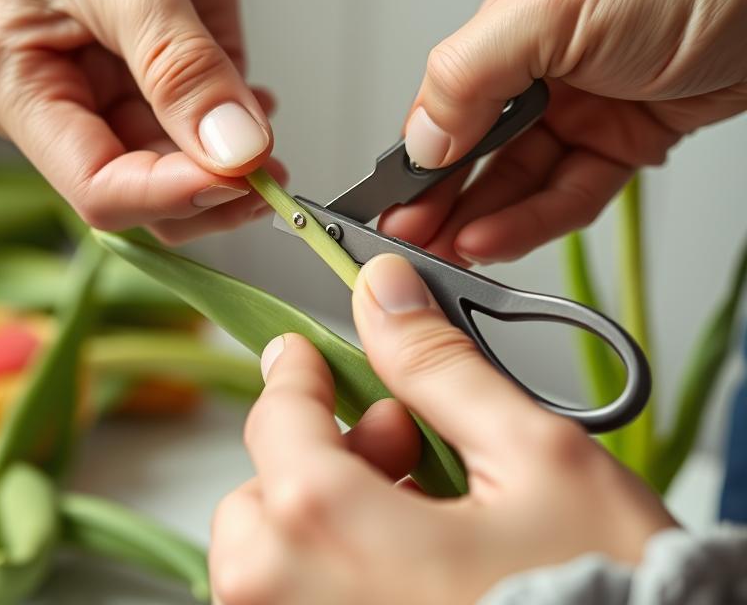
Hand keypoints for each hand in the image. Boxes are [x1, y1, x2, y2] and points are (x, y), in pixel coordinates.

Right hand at [0, 0, 282, 243]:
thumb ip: (184, 67)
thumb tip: (236, 151)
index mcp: (11, 80)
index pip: (95, 185)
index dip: (175, 194)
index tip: (247, 176)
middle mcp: (43, 103)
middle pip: (131, 195)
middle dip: (207, 190)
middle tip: (273, 171)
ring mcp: (87, 98)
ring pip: (162, 177)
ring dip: (222, 167)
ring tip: (267, 134)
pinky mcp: (127, 86)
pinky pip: (179, 138)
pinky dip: (222, 136)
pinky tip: (250, 110)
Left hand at [211, 254, 675, 604]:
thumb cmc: (604, 598)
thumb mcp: (537, 459)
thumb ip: (442, 369)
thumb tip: (386, 293)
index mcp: (329, 527)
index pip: (276, 420)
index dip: (296, 375)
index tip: (303, 356)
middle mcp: (290, 596)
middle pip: (263, 496)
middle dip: (321, 458)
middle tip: (402, 448)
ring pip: (274, 558)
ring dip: (329, 516)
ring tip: (423, 512)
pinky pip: (300, 599)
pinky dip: (338, 568)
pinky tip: (416, 565)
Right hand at [384, 0, 746, 264]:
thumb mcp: (554, 10)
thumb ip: (472, 72)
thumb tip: (419, 139)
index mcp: (508, 32)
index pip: (440, 109)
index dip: (413, 164)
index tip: (385, 210)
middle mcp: (537, 74)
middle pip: (474, 154)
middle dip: (438, 203)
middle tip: (408, 246)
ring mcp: (579, 113)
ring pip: (517, 183)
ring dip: (482, 221)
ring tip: (451, 255)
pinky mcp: (621, 146)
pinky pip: (569, 195)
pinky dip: (534, 221)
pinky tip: (499, 239)